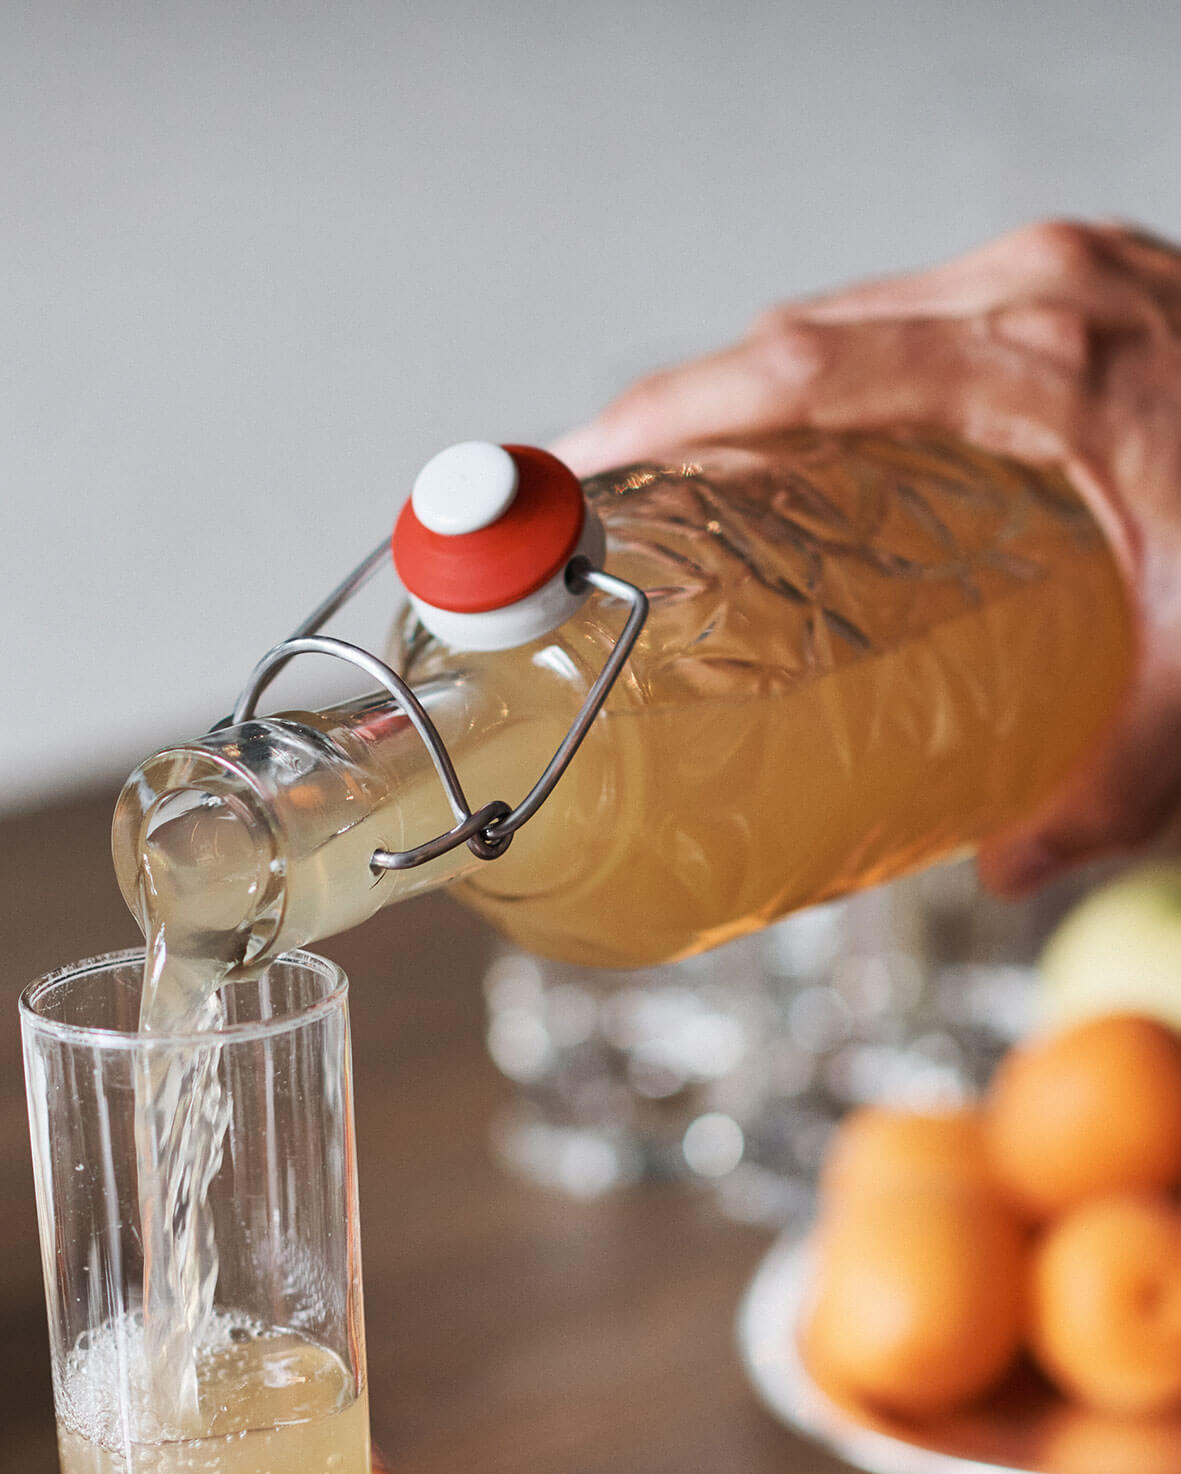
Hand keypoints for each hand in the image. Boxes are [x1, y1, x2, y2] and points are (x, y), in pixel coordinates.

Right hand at [557, 220, 1180, 890]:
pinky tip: (818, 457)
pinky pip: (924, 321)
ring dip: (762, 393)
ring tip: (681, 491)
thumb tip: (1001, 870)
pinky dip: (848, 379)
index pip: (807, 367)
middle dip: (686, 410)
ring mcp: (1068, 270)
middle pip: (809, 333)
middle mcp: (1043, 286)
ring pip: (863, 318)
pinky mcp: (1088, 283)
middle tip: (598, 508)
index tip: (570, 471)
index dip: (668, 415)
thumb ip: (1105, 788)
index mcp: (1052, 361)